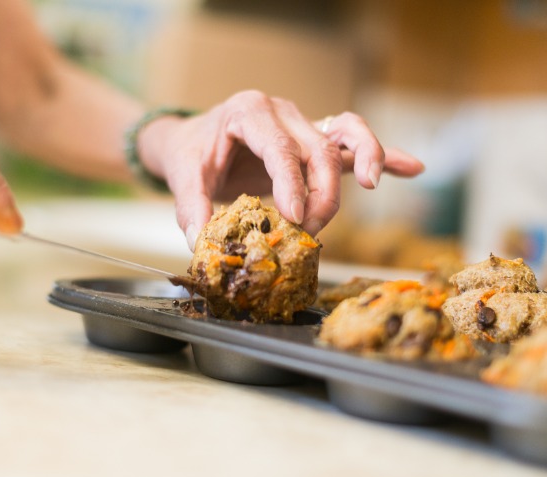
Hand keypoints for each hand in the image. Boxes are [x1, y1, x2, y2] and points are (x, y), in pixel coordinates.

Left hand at [139, 90, 423, 249]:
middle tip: (308, 232)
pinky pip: (354, 144)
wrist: (193, 137)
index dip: (291, 184)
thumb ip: (193, 208)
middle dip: (322, 195)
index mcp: (250, 112)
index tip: (294, 218)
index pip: (281, 148)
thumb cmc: (192, 151)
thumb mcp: (185, 176)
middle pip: (321, 149)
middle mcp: (284, 113)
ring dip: (365, 161)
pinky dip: (384, 155)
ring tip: (371, 185)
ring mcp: (304, 124)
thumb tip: (203, 243)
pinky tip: (412, 168)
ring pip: (348, 134)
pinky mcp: (315, 141)